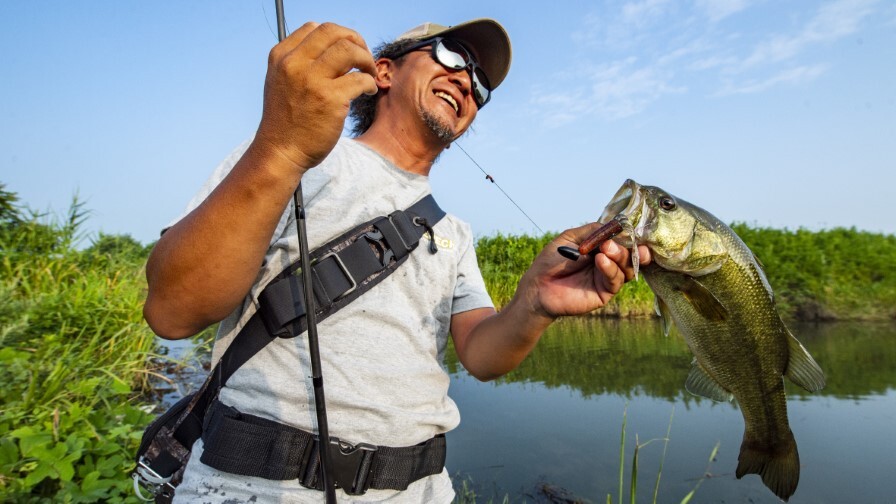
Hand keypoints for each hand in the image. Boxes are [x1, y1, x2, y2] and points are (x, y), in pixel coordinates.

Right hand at [253, 22, 377, 172]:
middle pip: (333, 32)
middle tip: (364, 58)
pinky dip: (370, 83)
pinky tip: (368, 91)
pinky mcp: (330, 99)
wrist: (281, 152)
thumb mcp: (282, 82)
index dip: (337, 35)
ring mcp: (312, 80)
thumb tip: (335, 49)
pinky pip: (361, 79)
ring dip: (366, 60)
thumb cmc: (286, 121)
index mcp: (281, 56)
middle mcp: (294, 64)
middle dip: (356, 41)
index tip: (348, 49)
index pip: (314, 27)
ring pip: (350, 50)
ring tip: (369, 73)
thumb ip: (301, 63)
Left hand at [522, 222, 651, 319]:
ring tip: (606, 250)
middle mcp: (608, 262)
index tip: (634, 231)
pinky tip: (600, 260)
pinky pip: (615, 280)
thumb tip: (615, 226)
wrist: (538, 285)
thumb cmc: (552, 260)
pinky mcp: (604, 293)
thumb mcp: (571, 238)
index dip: (633, 237)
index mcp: (602, 248)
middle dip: (627, 247)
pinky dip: (610, 269)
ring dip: (620, 256)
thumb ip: (593, 231)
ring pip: (627, 268)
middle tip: (611, 243)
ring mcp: (607, 278)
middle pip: (631, 255)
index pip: (625, 241)